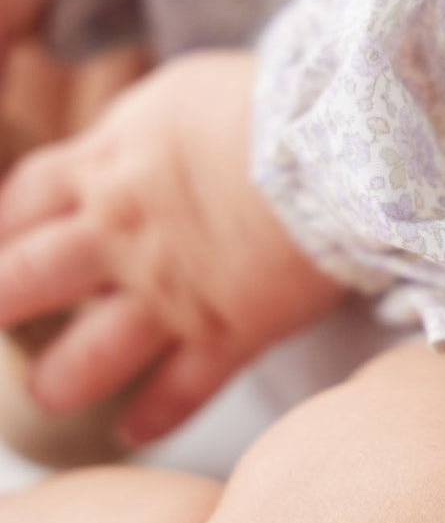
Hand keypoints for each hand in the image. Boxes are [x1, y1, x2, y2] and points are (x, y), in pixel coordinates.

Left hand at [0, 50, 345, 444]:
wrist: (333, 149)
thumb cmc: (268, 103)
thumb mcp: (180, 92)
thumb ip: (144, 130)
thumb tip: (133, 144)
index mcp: (108, 165)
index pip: (24, 200)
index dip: (4, 224)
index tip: (4, 240)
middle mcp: (121, 236)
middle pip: (23, 279)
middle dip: (0, 301)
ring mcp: (170, 292)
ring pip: (87, 355)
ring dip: (60, 380)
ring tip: (48, 392)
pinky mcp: (228, 333)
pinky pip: (180, 391)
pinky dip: (156, 416)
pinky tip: (135, 431)